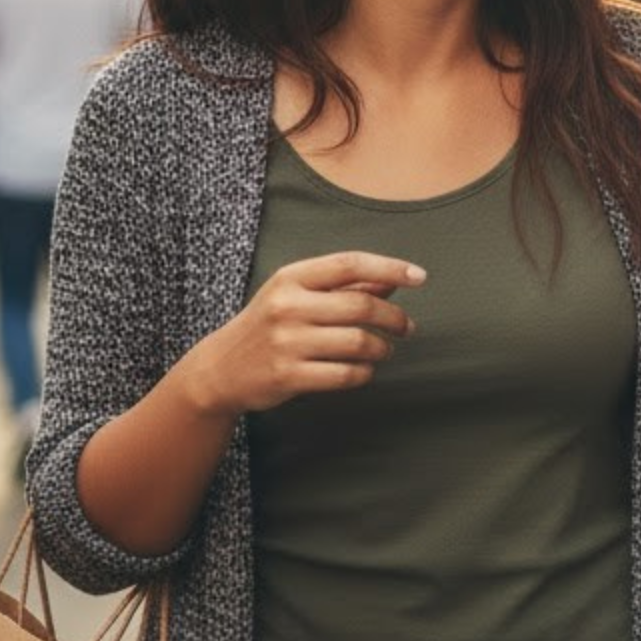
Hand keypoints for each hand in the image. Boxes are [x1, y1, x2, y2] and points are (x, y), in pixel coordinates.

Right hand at [181, 251, 423, 417]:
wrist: (220, 369)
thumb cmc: (270, 324)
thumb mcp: (298, 295)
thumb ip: (344, 287)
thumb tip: (393, 281)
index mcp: (291, 277)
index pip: (350, 263)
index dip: (390, 268)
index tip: (419, 277)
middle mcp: (287, 306)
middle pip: (361, 306)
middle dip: (394, 317)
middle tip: (407, 326)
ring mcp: (286, 342)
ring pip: (357, 342)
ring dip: (381, 347)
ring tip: (384, 349)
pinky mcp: (287, 376)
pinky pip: (344, 374)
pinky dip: (363, 372)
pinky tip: (364, 369)